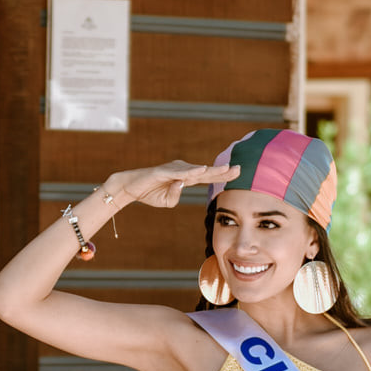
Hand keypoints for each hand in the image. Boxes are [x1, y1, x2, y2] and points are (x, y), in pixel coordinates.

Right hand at [108, 160, 239, 209]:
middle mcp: (182, 171)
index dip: (222, 175)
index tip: (237, 173)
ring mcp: (172, 170)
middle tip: (239, 169)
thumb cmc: (150, 193)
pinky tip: (201, 170)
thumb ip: (175, 197)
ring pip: (195, 171)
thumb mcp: (167, 202)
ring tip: (226, 170)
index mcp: (185, 178)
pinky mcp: (162, 171)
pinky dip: (190, 171)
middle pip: (206, 171)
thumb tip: (180, 184)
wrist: (130, 187)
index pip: (207, 177)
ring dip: (211, 171)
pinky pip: (178, 172)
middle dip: (223, 171)